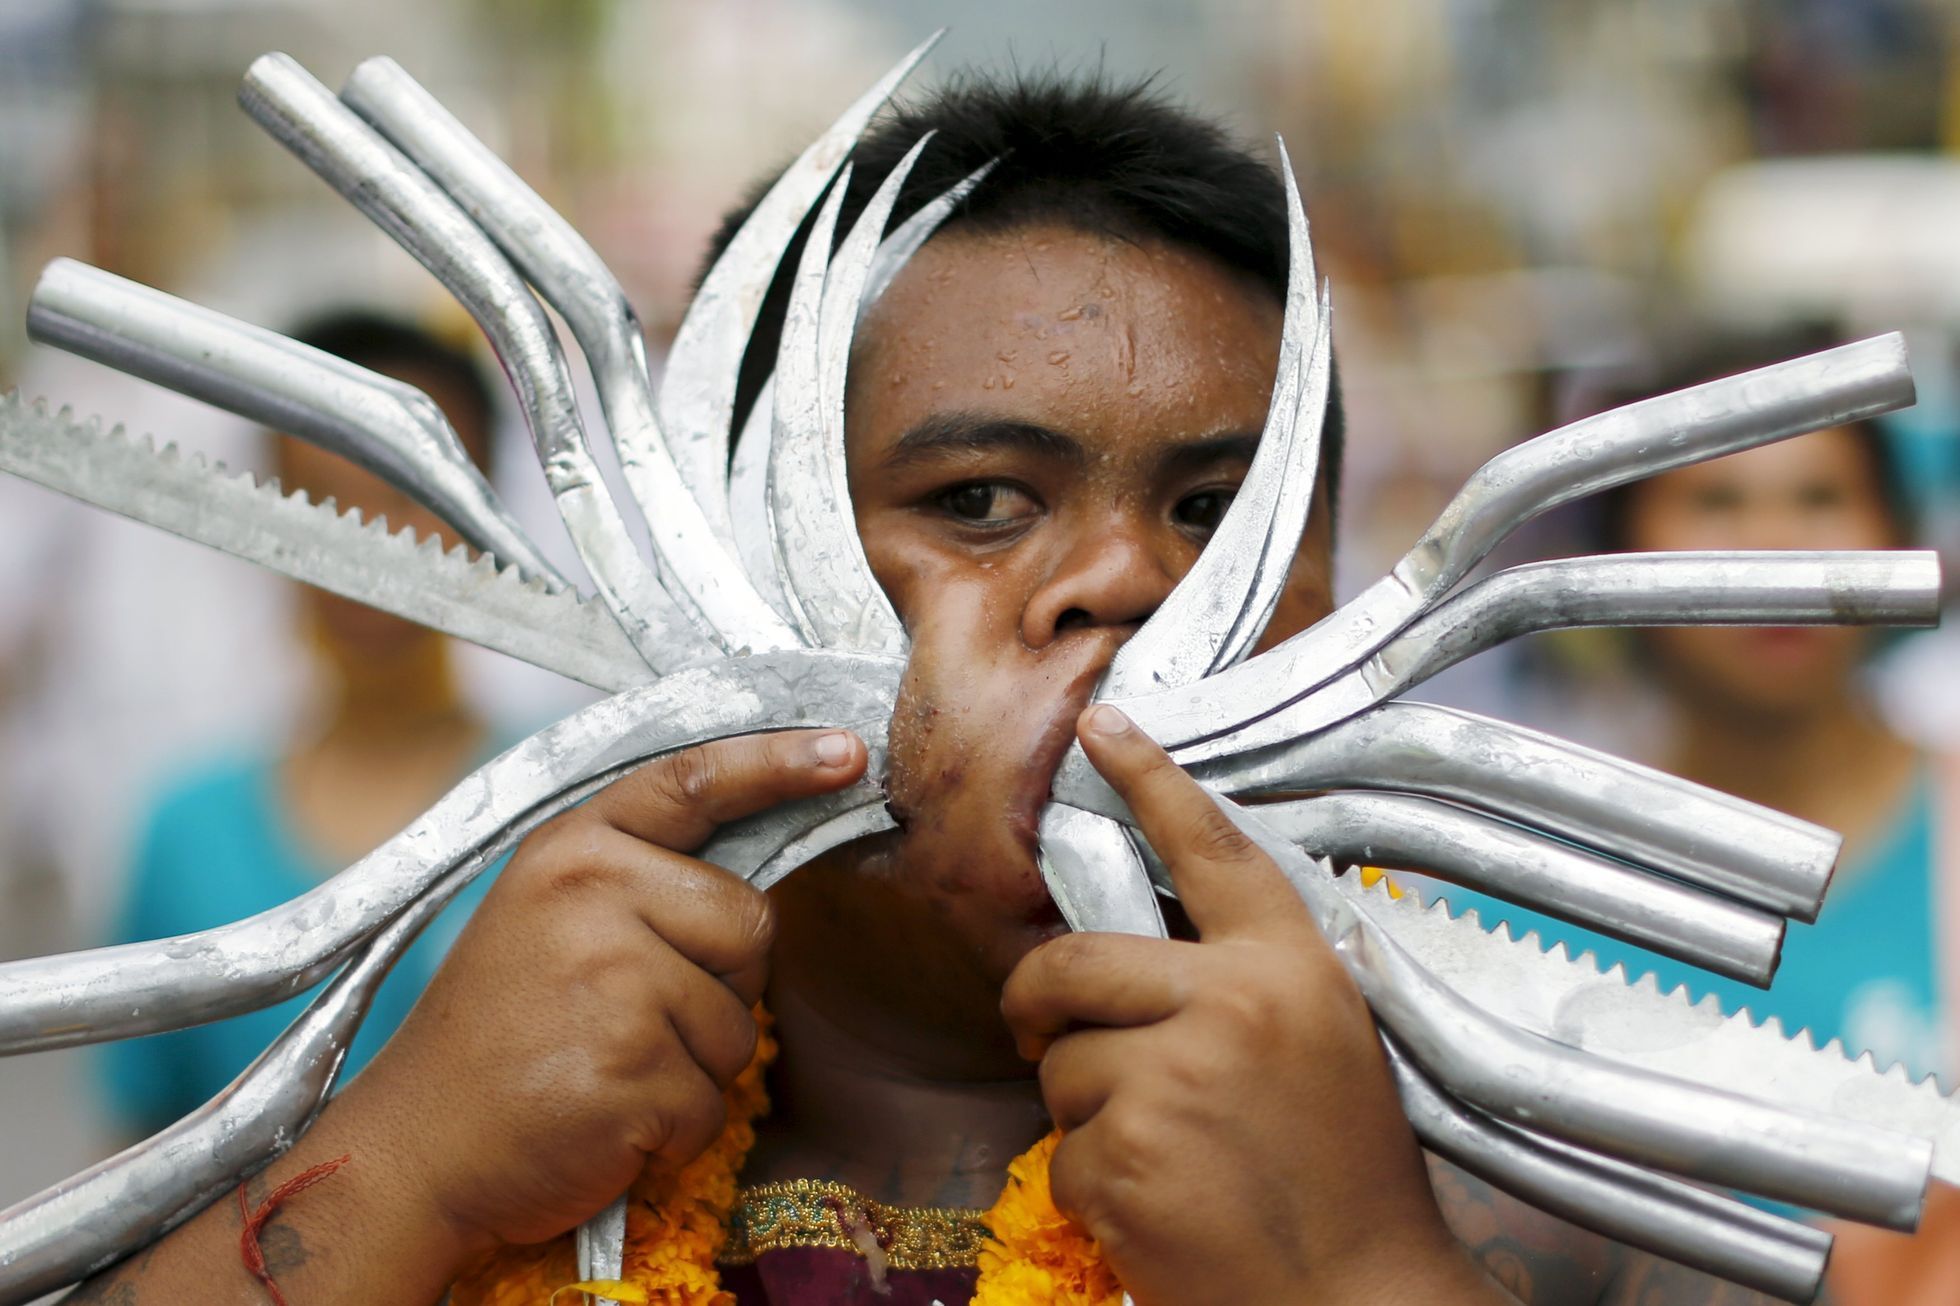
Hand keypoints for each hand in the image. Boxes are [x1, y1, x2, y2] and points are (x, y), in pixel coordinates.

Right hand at [326, 727, 866, 1256]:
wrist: (417, 1151)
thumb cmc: (502, 1034)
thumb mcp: (549, 917)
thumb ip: (640, 879)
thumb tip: (756, 876)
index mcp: (573, 850)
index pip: (695, 782)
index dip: (778, 763)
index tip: (848, 751)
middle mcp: (592, 897)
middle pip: (751, 922)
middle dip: (720, 982)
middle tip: (627, 1016)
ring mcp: (613, 983)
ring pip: (739, 1024)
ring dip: (692, 1065)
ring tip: (604, 1066)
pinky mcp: (632, 1071)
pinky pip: (713, 1101)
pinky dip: (675, 1127)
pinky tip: (605, 1119)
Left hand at [1002, 705, 1503, 1304]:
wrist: (1354, 1303)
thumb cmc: (1345, 1178)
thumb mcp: (1324, 1045)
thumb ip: (1245, 983)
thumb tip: (1146, 953)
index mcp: (1292, 969)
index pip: (1211, 848)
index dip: (1151, 779)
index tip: (1103, 725)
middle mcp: (1231, 1006)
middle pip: (1072, 960)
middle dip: (1040, 1000)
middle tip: (1042, 1028)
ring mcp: (1171, 1082)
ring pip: (1058, 1061)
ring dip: (1087, 1108)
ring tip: (1169, 1150)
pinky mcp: (1123, 1158)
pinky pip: (1060, 1148)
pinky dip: (1091, 1182)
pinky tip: (1159, 1204)